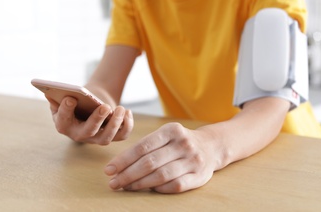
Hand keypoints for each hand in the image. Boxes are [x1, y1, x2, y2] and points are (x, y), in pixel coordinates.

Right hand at [47, 96, 132, 144]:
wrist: (90, 105)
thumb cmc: (76, 99)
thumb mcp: (66, 96)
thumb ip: (58, 95)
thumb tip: (51, 91)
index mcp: (64, 125)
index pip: (63, 120)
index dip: (66, 110)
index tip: (71, 98)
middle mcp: (80, 135)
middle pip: (88, 131)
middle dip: (97, 119)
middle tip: (105, 107)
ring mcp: (96, 139)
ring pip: (106, 138)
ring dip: (115, 124)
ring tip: (121, 108)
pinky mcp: (112, 136)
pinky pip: (121, 136)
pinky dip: (127, 125)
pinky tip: (128, 112)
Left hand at [104, 123, 220, 192]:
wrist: (211, 146)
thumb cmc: (179, 141)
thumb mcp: (165, 134)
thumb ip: (145, 146)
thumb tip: (118, 165)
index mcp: (172, 130)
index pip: (143, 146)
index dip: (123, 159)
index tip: (109, 169)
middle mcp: (183, 144)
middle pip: (150, 162)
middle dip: (128, 174)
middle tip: (113, 183)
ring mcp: (193, 160)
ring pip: (161, 175)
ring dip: (140, 184)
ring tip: (126, 187)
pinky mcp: (199, 176)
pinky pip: (175, 186)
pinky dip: (159, 189)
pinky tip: (147, 190)